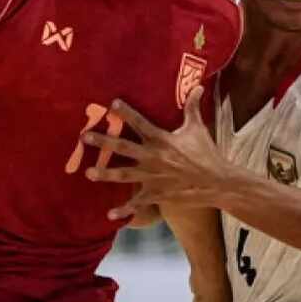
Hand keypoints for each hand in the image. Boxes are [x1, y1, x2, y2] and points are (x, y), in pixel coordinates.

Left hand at [83, 87, 236, 219]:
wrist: (217, 182)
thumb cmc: (206, 153)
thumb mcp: (198, 129)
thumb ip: (193, 107)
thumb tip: (197, 85)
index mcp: (162, 140)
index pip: (140, 123)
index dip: (126, 112)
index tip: (111, 104)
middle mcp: (153, 157)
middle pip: (123, 148)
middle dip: (103, 142)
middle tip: (84, 137)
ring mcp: (153, 177)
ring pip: (124, 175)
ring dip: (105, 174)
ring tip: (88, 173)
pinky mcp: (156, 194)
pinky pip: (138, 203)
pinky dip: (124, 210)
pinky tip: (109, 216)